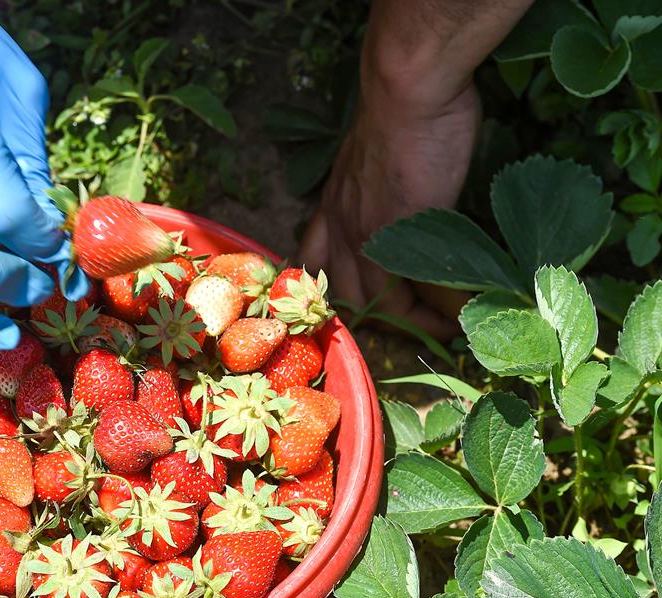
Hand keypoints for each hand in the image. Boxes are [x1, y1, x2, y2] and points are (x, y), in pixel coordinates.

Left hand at [299, 76, 474, 339]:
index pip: (318, 265)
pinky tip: (458, 315)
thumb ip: (381, 186)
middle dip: (378, 319)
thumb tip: (409, 199)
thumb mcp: (374, 156)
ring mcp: (362, 235)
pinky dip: (435, 311)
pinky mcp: (394, 238)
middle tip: (413, 327)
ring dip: (412, 322)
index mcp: (332, 207)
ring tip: (443, 327)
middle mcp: (339, 227)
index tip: (361, 307)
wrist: (407, 90)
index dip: (336, 291)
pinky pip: (411, 292)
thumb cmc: (401, 110)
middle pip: (347, 295)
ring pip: (378, 302)